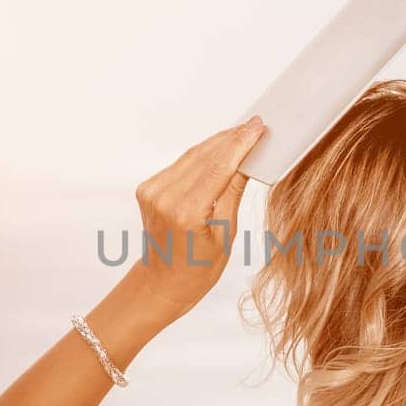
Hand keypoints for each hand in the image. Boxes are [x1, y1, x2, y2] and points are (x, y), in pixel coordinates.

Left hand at [129, 115, 266, 320]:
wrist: (164, 281)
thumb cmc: (200, 266)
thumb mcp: (226, 232)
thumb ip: (233, 191)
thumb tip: (247, 159)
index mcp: (186, 213)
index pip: (219, 167)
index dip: (240, 144)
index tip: (257, 127)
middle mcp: (164, 198)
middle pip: (205, 156)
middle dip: (231, 138)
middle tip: (254, 124)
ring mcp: (152, 192)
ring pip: (192, 156)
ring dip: (217, 143)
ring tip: (241, 132)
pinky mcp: (148, 188)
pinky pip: (181, 165)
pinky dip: (201, 156)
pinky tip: (219, 150)